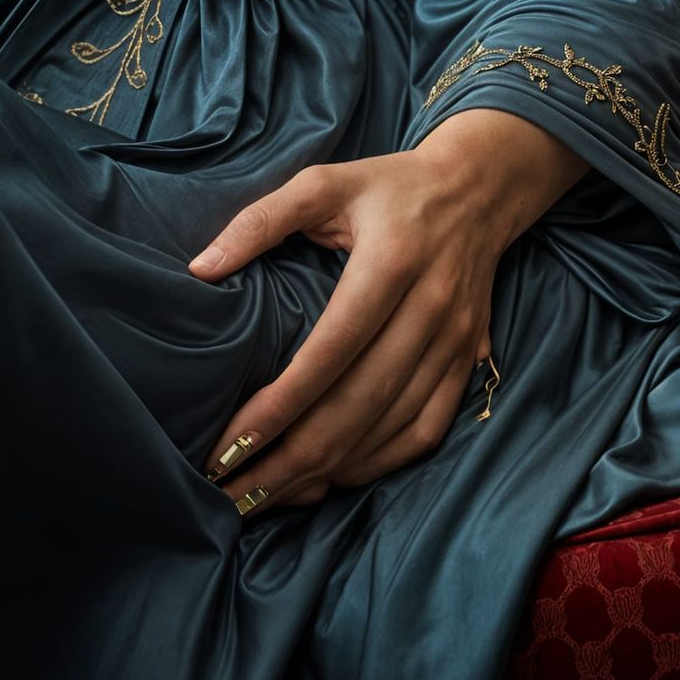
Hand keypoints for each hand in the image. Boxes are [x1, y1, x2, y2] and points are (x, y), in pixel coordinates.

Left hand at [192, 110, 582, 508]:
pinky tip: (335, 476)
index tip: (230, 444)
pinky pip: (427, 429)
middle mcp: (429, 309)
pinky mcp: (467, 360)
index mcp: (390, 263)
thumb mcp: (322, 183)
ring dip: (330, 470)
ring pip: (391, 427)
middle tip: (237, 495)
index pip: (330, 352)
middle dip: (294, 458)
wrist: (479, 188)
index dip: (279, 406)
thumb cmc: (387, 187)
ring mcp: (453, 341)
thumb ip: (259, 221)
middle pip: (359, 403)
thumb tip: (200, 268)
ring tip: (272, 496)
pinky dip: (379, 461)